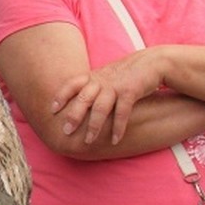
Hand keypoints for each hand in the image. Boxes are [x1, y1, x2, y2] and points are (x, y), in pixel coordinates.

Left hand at [50, 48, 165, 144]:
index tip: (52, 109)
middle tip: (66, 131)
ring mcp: (116, 85)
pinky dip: (118, 127)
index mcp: (93, 77)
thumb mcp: (106, 76)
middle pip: (83, 97)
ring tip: (88, 141)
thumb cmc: (126, 74)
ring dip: (94, 126)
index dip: (61, 95)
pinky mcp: (130, 91)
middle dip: (73, 115)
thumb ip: (92, 86)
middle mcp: (102, 80)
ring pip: (100, 107)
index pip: (72, 84)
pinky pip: (122, 111)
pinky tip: (115, 140)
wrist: (152, 63)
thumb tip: (77, 102)